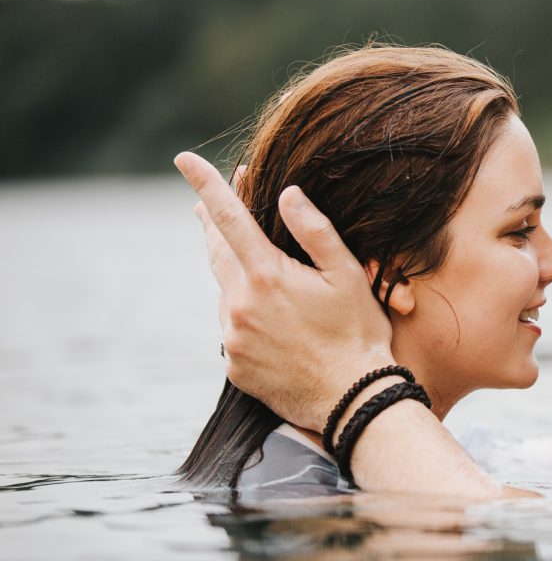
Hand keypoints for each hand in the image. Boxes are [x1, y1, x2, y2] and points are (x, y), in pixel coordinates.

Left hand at [175, 151, 394, 429]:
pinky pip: (232, 330)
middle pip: (217, 252)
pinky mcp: (234, 366)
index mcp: (267, 276)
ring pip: (225, 293)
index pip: (229, 217)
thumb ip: (315, 230)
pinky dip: (244, 317)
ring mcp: (233, 338)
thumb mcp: (349, 276)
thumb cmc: (359, 334)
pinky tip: (272, 324)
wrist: (352, 401)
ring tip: (260, 276)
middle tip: (205, 207)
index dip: (207, 185)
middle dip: (212, 226)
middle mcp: (239, 305)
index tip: (183, 159)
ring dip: (235, 277)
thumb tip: (287, 193)